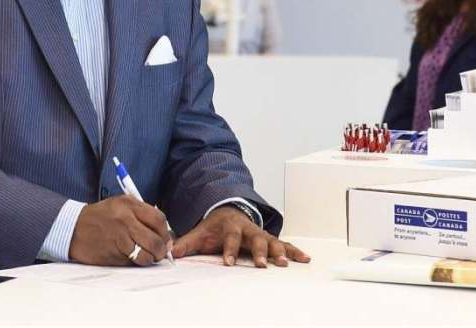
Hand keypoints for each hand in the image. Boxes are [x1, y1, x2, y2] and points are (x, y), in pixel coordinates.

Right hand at [68, 196, 171, 266]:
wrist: (72, 228)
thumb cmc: (99, 217)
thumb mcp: (119, 205)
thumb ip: (141, 214)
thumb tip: (162, 234)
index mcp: (128, 205)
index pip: (158, 219)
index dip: (165, 233)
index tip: (165, 239)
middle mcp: (125, 220)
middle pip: (155, 240)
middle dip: (161, 250)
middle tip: (160, 253)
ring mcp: (118, 238)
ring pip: (146, 255)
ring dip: (149, 259)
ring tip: (146, 257)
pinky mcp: (112, 254)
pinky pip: (132, 263)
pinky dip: (135, 263)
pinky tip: (130, 257)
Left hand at [172, 206, 310, 267]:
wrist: (229, 210)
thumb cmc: (216, 226)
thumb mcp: (200, 232)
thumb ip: (187, 242)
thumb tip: (171, 251)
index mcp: (231, 226)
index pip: (230, 238)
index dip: (229, 250)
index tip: (228, 262)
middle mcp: (249, 229)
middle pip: (255, 240)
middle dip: (259, 252)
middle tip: (261, 265)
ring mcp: (261, 234)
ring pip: (272, 242)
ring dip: (279, 252)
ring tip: (283, 263)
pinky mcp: (270, 240)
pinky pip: (284, 245)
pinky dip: (294, 251)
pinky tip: (304, 258)